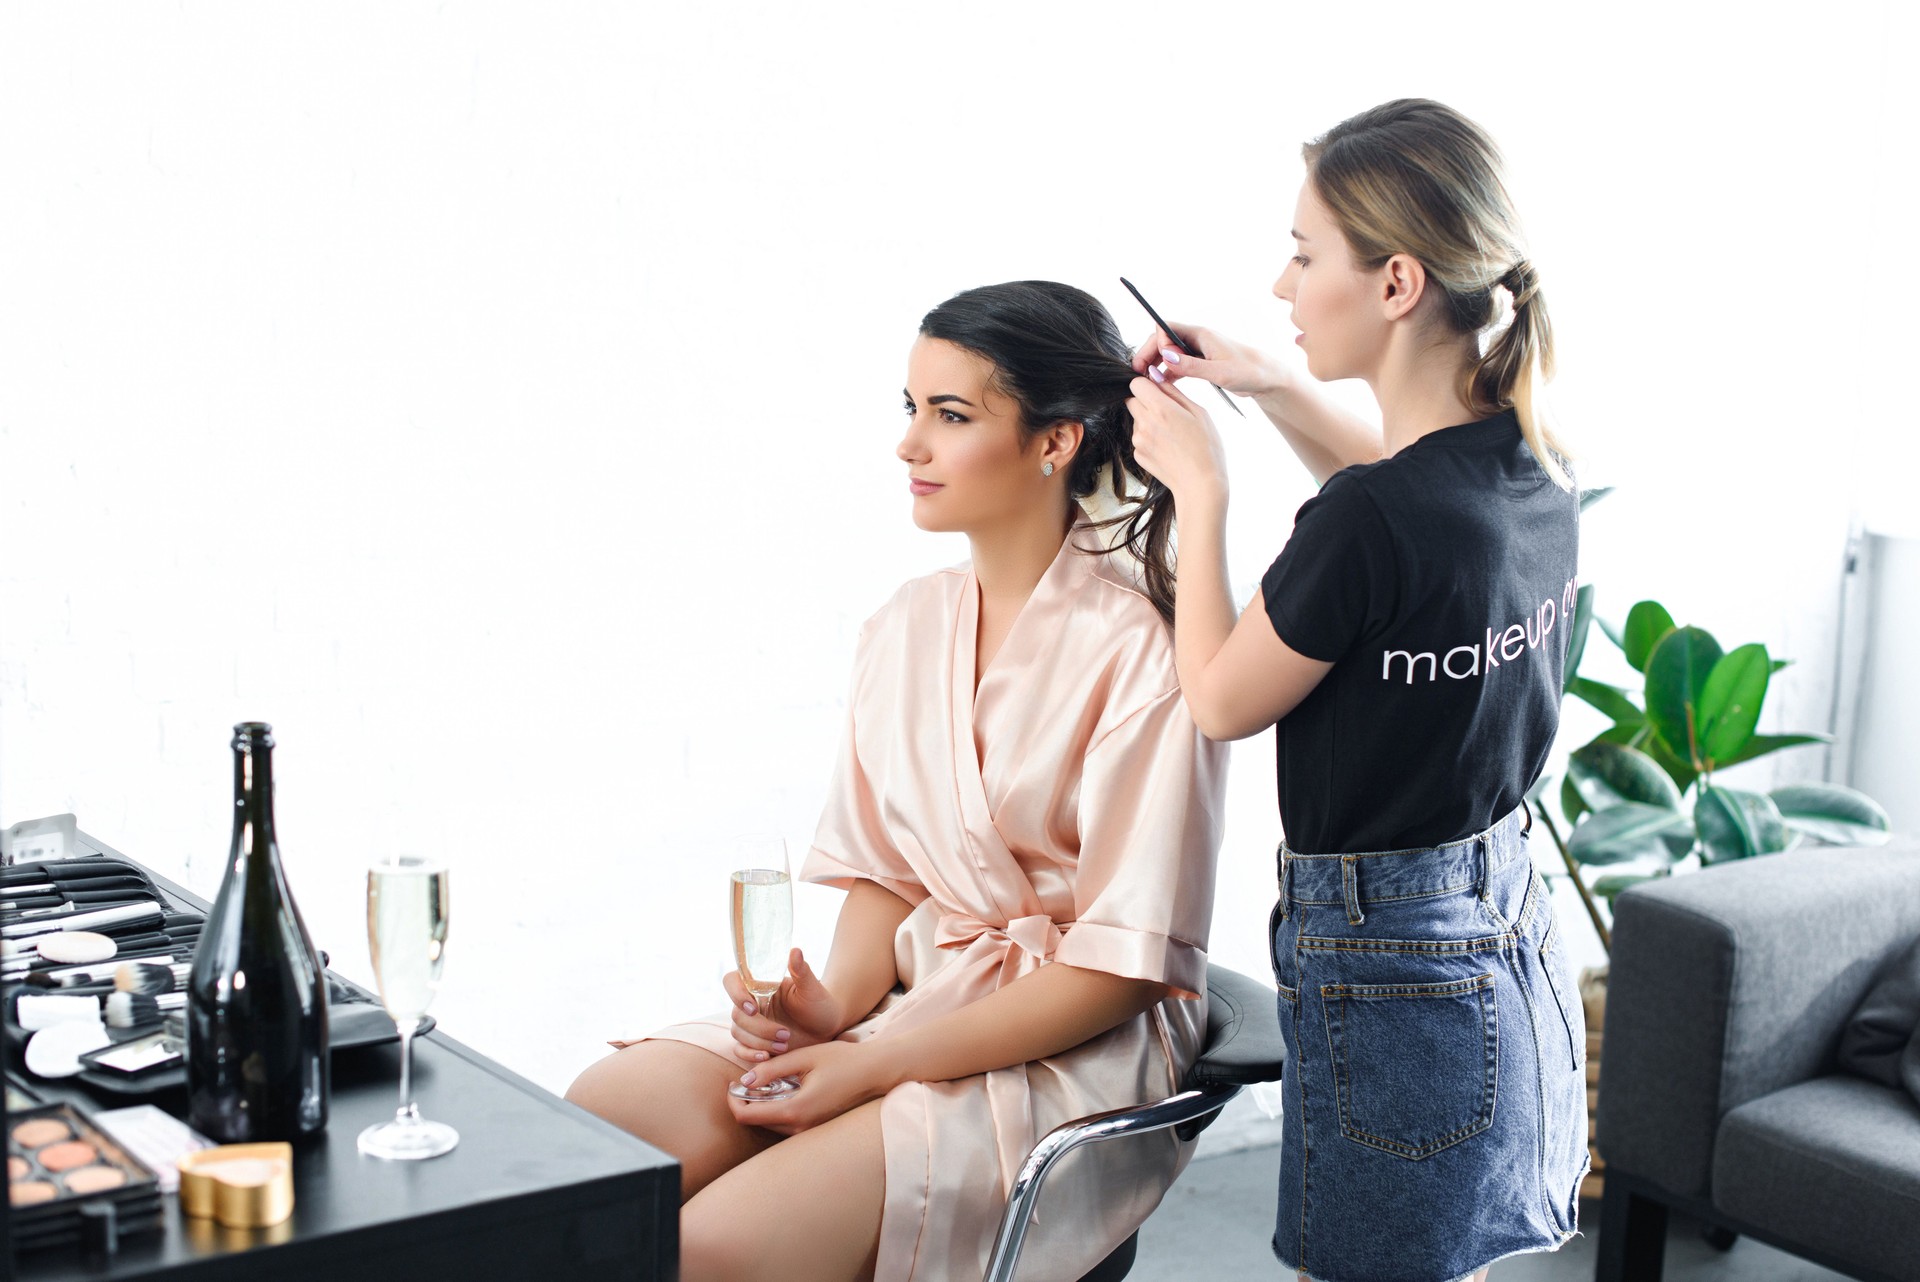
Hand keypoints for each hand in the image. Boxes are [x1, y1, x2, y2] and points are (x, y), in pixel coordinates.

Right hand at [722, 947, 844, 1063]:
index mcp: (760, 985)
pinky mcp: (754, 1044)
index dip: (735, 994)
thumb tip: (795, 951)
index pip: (732, 981)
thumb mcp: (812, 989)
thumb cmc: (820, 1004)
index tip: (753, 1008)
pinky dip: (750, 1055)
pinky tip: (767, 1057)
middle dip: (759, 1027)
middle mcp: (752, 1003)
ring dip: (759, 1042)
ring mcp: (751, 1024)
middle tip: (786, 1034)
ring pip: (738, 1033)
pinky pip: (740, 1050)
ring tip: (785, 1045)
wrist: (827, 1028)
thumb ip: (802, 971)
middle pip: (736, 1014)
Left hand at [725, 1040, 890, 1135]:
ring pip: (770, 1125)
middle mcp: (800, 1128)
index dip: (733, 1100)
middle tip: (746, 1080)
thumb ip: (771, 1069)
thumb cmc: (842, 1060)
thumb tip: (744, 1081)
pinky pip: (785, 1124)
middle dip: (745, 1103)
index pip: (747, 1116)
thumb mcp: (804, 1058)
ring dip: (760, 1106)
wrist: (875, 1073)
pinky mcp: (814, 1129)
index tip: (733, 1083)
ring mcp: (808, 1131)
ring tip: (765, 1082)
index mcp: (795, 1110)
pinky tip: (783, 1090)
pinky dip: (776, 1109)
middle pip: (756, 1123)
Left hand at [1127, 375, 1228, 512]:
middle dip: (1146, 401)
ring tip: (1173, 434)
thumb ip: (1173, 392)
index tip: (1158, 390)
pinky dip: (1150, 438)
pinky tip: (1168, 447)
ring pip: (1136, 419)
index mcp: (1160, 409)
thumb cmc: (1206, 449)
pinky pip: (1139, 438)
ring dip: (1148, 420)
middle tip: (1167, 412)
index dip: (1147, 384)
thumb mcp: (1198, 412)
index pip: (1135, 384)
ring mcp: (1138, 441)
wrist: (1200, 486)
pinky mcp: (1138, 455)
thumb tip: (1156, 376)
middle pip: (1132, 400)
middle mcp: (1144, 424)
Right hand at [1129, 323, 1291, 398]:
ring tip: (1146, 381)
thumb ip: (1191, 366)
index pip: (1166, 328)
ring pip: (1168, 354)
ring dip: (1156, 365)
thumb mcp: (1219, 372)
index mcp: (1201, 334)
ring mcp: (1198, 352)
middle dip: (1149, 354)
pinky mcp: (1201, 364)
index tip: (1156, 363)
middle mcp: (1197, 339)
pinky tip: (1162, 385)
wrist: (1267, 378)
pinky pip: (1177, 365)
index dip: (1156, 343)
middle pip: (1163, 340)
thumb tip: (1166, 358)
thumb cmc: (1248, 371)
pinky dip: (1168, 373)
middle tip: (1138, 372)